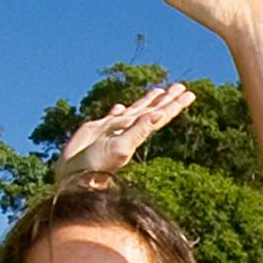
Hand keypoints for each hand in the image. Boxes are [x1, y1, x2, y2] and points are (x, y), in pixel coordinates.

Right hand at [54, 78, 196, 186]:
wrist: (73, 175)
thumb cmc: (96, 165)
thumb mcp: (121, 147)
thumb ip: (138, 131)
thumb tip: (158, 115)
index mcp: (137, 133)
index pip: (160, 116)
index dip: (174, 105)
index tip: (189, 94)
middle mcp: (128, 130)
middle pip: (152, 110)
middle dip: (166, 99)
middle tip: (181, 87)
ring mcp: (113, 129)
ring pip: (134, 111)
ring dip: (147, 101)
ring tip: (158, 91)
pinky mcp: (97, 130)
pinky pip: (112, 117)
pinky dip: (117, 110)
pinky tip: (120, 107)